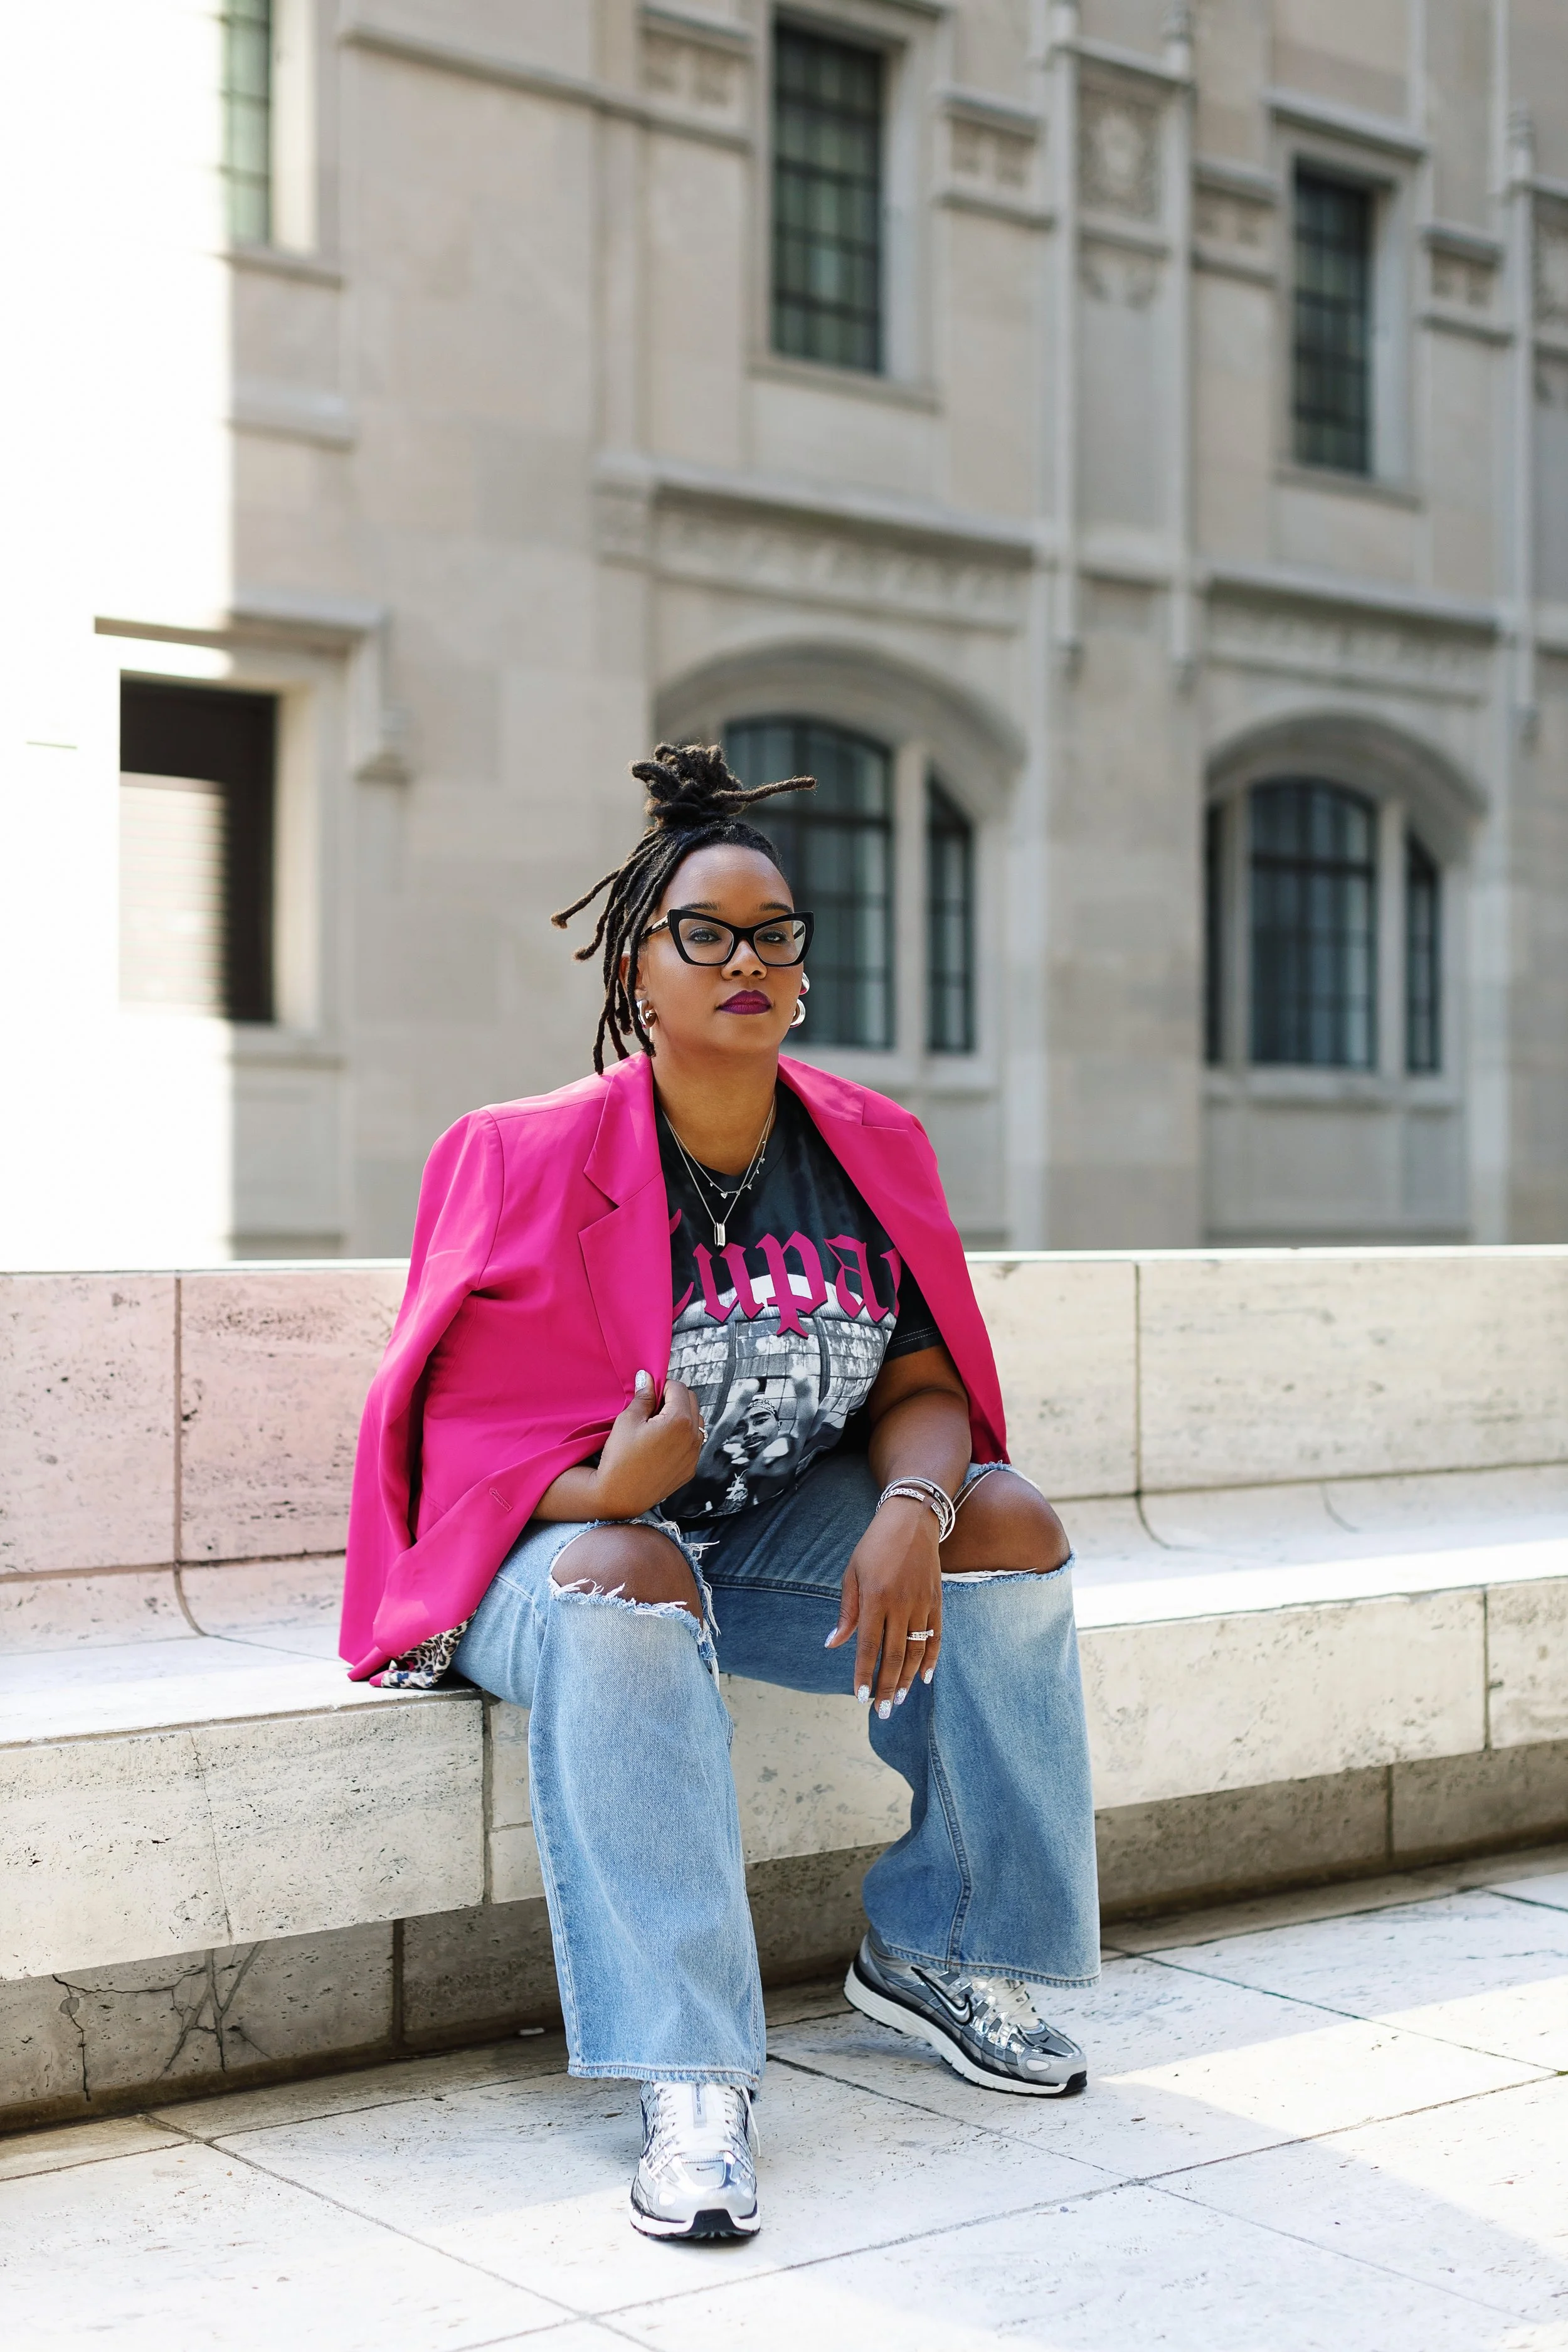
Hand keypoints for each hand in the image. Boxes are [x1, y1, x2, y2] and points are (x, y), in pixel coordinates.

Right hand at [592, 1371, 703, 1516]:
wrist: (619, 1496)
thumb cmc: (620, 1457)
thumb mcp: (628, 1420)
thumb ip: (644, 1397)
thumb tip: (647, 1377)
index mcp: (680, 1421)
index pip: (679, 1388)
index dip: (662, 1386)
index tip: (649, 1393)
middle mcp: (693, 1437)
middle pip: (692, 1402)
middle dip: (674, 1399)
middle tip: (652, 1408)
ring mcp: (694, 1455)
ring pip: (696, 1423)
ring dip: (681, 1417)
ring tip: (657, 1426)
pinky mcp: (690, 1470)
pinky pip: (693, 1444)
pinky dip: (682, 1437)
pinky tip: (661, 1445)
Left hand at [826, 1497, 942, 1714]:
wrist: (911, 1519)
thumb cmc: (874, 1545)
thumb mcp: (852, 1573)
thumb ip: (846, 1612)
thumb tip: (833, 1643)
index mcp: (874, 1598)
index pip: (868, 1646)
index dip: (864, 1674)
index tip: (861, 1697)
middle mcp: (900, 1604)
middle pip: (894, 1655)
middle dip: (888, 1687)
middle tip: (883, 1711)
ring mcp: (922, 1603)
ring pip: (916, 1651)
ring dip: (909, 1679)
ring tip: (901, 1699)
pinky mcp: (937, 1601)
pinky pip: (936, 1636)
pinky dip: (932, 1659)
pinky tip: (926, 1677)